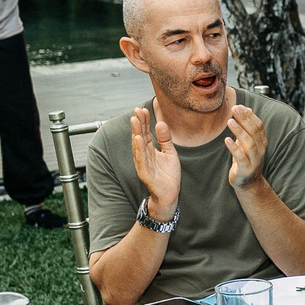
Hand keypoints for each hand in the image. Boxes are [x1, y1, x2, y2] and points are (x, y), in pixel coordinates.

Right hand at [130, 104, 184, 220]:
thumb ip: (165, 139)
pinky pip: (141, 159)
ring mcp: (143, 164)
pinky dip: (139, 149)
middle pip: (140, 136)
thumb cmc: (168, 175)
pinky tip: (137, 139)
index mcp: (150, 150)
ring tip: (135, 120)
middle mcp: (144, 155)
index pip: (146, 132)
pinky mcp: (145, 173)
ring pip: (138, 146)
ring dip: (136, 132)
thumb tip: (161, 123)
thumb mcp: (170, 153)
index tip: (142, 109)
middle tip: (137, 110)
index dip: (144, 121)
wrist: (170, 195)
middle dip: (139, 123)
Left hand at [223, 101, 269, 191]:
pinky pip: (241, 157)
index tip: (239, 106)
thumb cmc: (245, 160)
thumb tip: (244, 108)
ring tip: (230, 122)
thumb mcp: (247, 142)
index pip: (258, 125)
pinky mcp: (246, 169)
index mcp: (261, 142)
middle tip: (234, 109)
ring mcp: (254, 160)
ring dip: (240, 132)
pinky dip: (234, 148)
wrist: (248, 183)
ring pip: (249, 143)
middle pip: (254, 132)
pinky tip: (227, 140)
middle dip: (244, 119)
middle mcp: (260, 150)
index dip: (249, 115)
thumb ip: (247, 127)